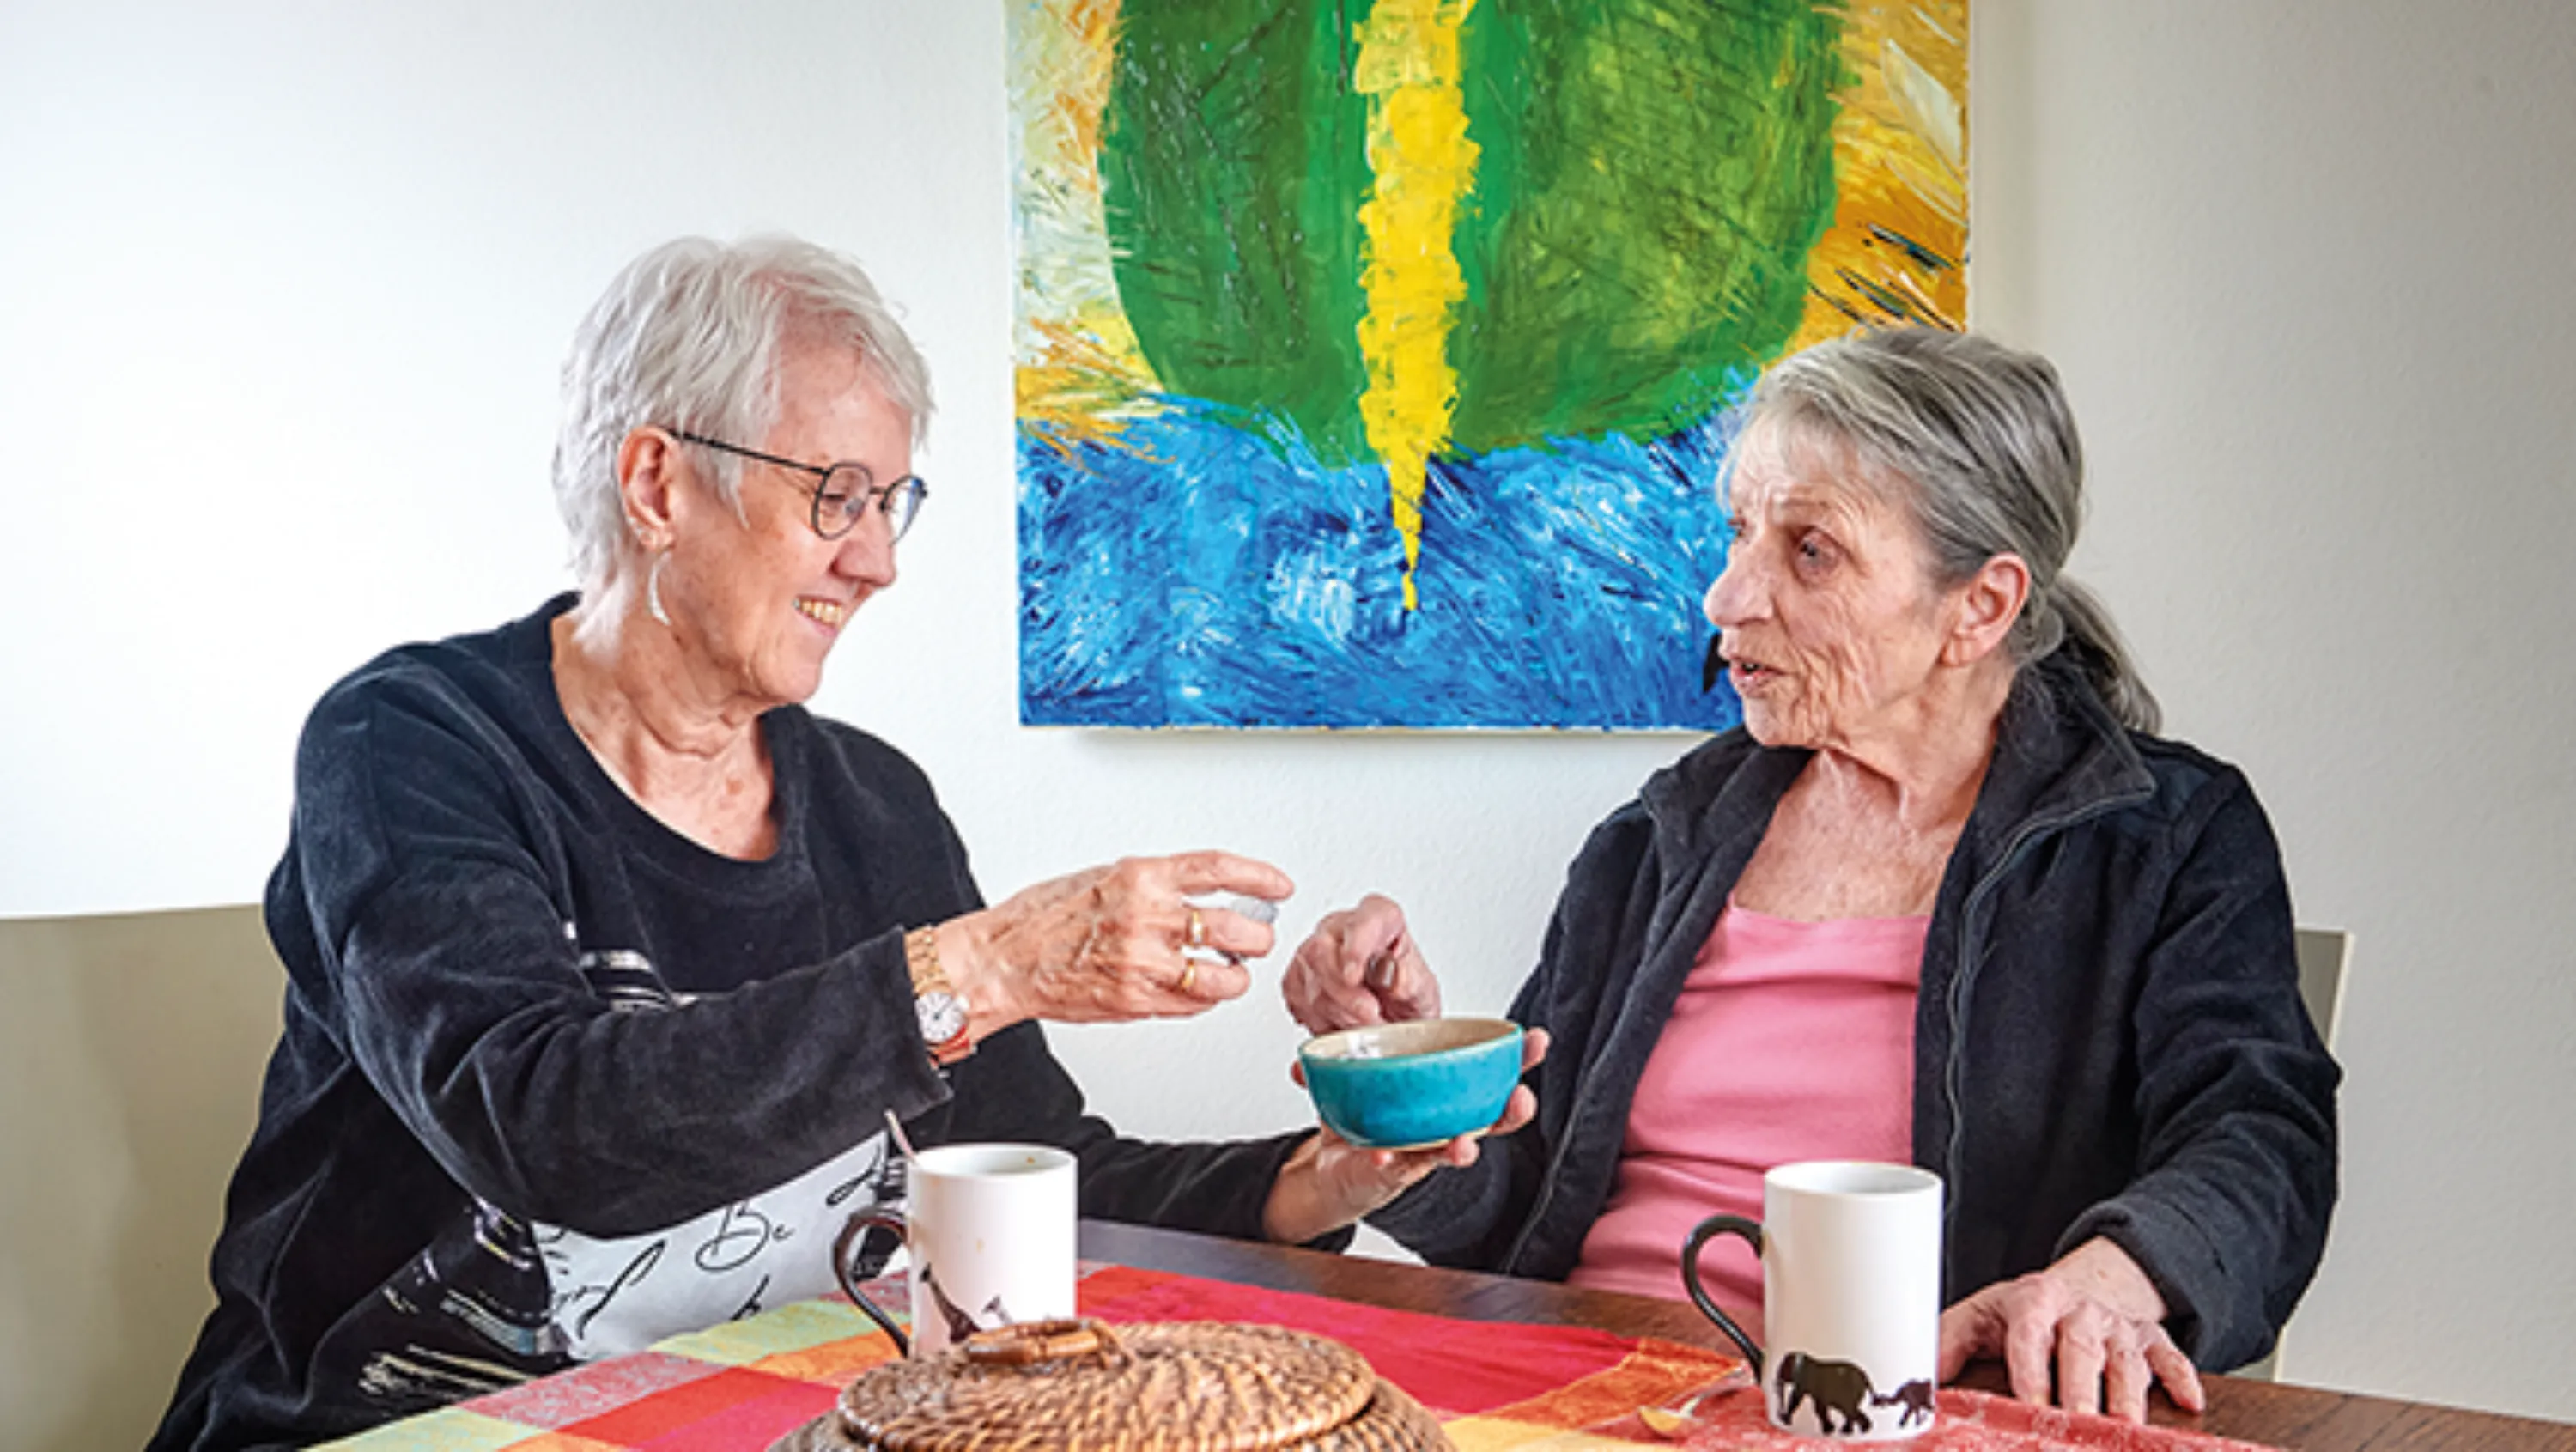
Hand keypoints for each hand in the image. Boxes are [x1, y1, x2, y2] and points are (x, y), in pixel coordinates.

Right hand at [939, 852, 1292, 1033]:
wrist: (1003, 960)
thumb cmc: (1043, 918)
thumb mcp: (1103, 877)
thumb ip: (1153, 884)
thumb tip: (1197, 890)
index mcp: (1141, 877)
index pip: (1218, 870)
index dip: (1258, 876)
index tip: (1278, 885)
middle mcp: (1148, 918)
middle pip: (1236, 927)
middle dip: (1257, 936)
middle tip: (1258, 937)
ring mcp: (1144, 963)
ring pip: (1224, 976)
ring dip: (1236, 975)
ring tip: (1231, 969)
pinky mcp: (1137, 1001)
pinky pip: (1194, 1004)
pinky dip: (1205, 998)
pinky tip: (1198, 989)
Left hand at [1262, 1028, 1547, 1242]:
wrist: (1331, 1172)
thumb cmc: (1360, 1123)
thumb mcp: (1351, 1083)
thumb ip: (1336, 1063)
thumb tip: (1305, 1057)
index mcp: (1445, 1097)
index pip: (1489, 1075)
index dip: (1518, 1061)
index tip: (1537, 1041)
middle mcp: (1444, 1127)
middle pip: (1491, 1118)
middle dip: (1513, 1109)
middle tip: (1522, 1098)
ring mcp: (1424, 1153)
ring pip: (1456, 1151)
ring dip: (1464, 1147)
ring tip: (1467, 1143)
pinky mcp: (1398, 1176)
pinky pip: (1400, 1169)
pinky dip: (1392, 1163)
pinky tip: (1386, 1156)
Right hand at [1281, 894, 1441, 1033]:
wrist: (1395, 1021)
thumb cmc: (1409, 998)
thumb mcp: (1422, 991)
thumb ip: (1406, 977)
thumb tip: (1386, 969)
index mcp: (1381, 918)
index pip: (1364, 920)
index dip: (1355, 947)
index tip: (1354, 976)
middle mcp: (1343, 927)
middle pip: (1323, 952)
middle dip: (1346, 996)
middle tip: (1370, 1017)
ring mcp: (1316, 950)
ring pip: (1310, 982)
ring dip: (1339, 1015)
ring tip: (1364, 1024)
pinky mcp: (1298, 976)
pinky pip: (1298, 1000)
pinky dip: (1321, 1021)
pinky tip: (1341, 1021)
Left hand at [1938, 1237, 2205, 1422]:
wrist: (2081, 1285)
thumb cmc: (2025, 1313)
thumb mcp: (1980, 1317)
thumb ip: (1947, 1344)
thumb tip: (1916, 1383)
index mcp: (2034, 1302)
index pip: (2030, 1336)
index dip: (2032, 1371)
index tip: (2032, 1403)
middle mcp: (2080, 1311)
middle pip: (2083, 1350)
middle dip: (2082, 1391)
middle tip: (2080, 1423)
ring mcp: (2119, 1325)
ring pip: (2126, 1360)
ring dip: (2129, 1396)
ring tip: (2127, 1429)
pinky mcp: (2150, 1339)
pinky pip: (2171, 1357)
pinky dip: (2181, 1379)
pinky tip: (2188, 1403)